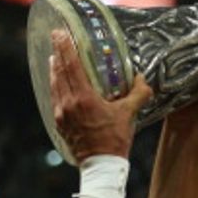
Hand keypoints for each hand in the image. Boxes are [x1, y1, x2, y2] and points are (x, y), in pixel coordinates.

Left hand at [49, 29, 152, 163]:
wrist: (100, 164)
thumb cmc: (115, 138)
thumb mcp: (128, 114)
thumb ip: (138, 94)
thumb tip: (143, 79)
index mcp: (84, 98)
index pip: (72, 67)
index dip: (66, 48)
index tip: (60, 33)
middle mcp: (68, 103)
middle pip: (59, 72)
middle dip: (58, 52)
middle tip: (56, 37)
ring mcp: (60, 113)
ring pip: (54, 84)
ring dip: (54, 68)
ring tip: (55, 56)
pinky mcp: (59, 122)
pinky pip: (55, 97)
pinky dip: (56, 84)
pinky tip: (58, 81)